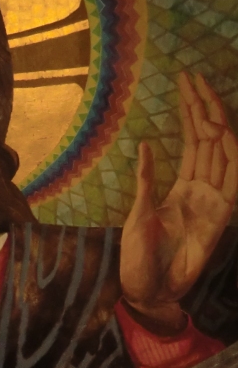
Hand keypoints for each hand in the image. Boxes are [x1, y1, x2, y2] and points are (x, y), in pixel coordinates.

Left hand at [120, 72, 237, 332]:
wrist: (147, 291)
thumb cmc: (138, 259)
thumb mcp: (138, 214)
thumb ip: (147, 180)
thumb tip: (147, 145)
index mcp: (182, 188)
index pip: (193, 141)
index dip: (192, 113)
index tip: (185, 83)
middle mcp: (203, 190)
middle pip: (209, 139)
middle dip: (203, 107)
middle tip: (193, 76)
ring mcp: (214, 202)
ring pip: (222, 152)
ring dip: (216, 122)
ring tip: (205, 92)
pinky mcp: (221, 217)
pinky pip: (233, 181)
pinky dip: (233, 156)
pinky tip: (226, 131)